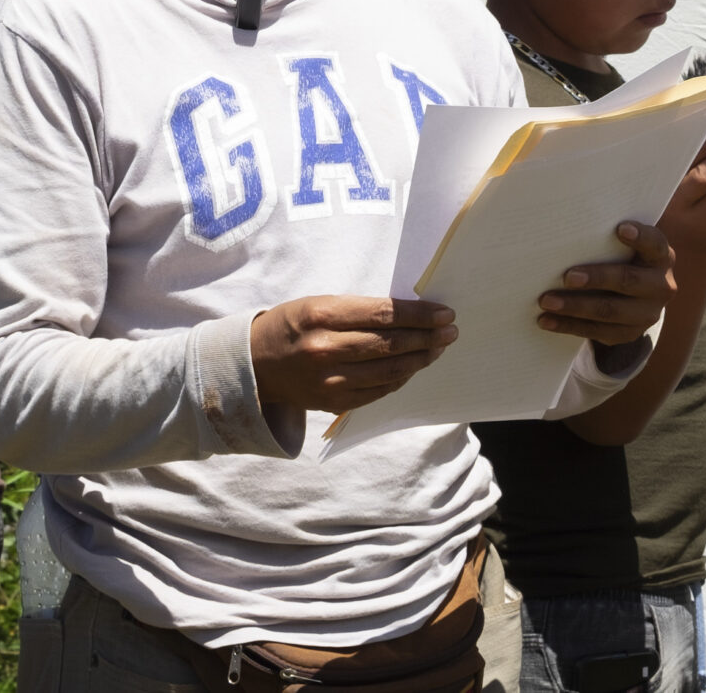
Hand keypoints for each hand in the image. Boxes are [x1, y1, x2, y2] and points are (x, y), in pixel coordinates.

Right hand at [251, 296, 457, 412]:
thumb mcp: (318, 304)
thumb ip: (359, 310)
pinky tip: (413, 367)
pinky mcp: (334, 403)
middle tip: (451, 331)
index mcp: (322, 314)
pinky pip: (379, 391)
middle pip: (391, 344)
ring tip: (438, 348)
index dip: (419, 315)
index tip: (444, 312)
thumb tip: (408, 314)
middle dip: (427, 337)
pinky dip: (400, 378)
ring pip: (389, 371)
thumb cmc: (292, 325)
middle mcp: (326, 349)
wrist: (254, 365)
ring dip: (420, 359)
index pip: (384, 314)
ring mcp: (330, 380)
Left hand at [542, 221, 675, 350]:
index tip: (620, 229)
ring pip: (610, 312)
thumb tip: (566, 229)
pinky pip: (597, 332)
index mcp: (660, 256)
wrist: (635, 295)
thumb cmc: (620, 257)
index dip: (640, 237)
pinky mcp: (629, 333)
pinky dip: (568, 325)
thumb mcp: (624, 246)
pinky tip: (546, 320)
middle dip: (596, 279)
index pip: (654, 244)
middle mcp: (661, 286)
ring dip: (575, 307)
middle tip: (567, 277)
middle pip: (628, 281)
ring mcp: (647, 314)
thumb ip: (606, 238)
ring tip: (546, 301)